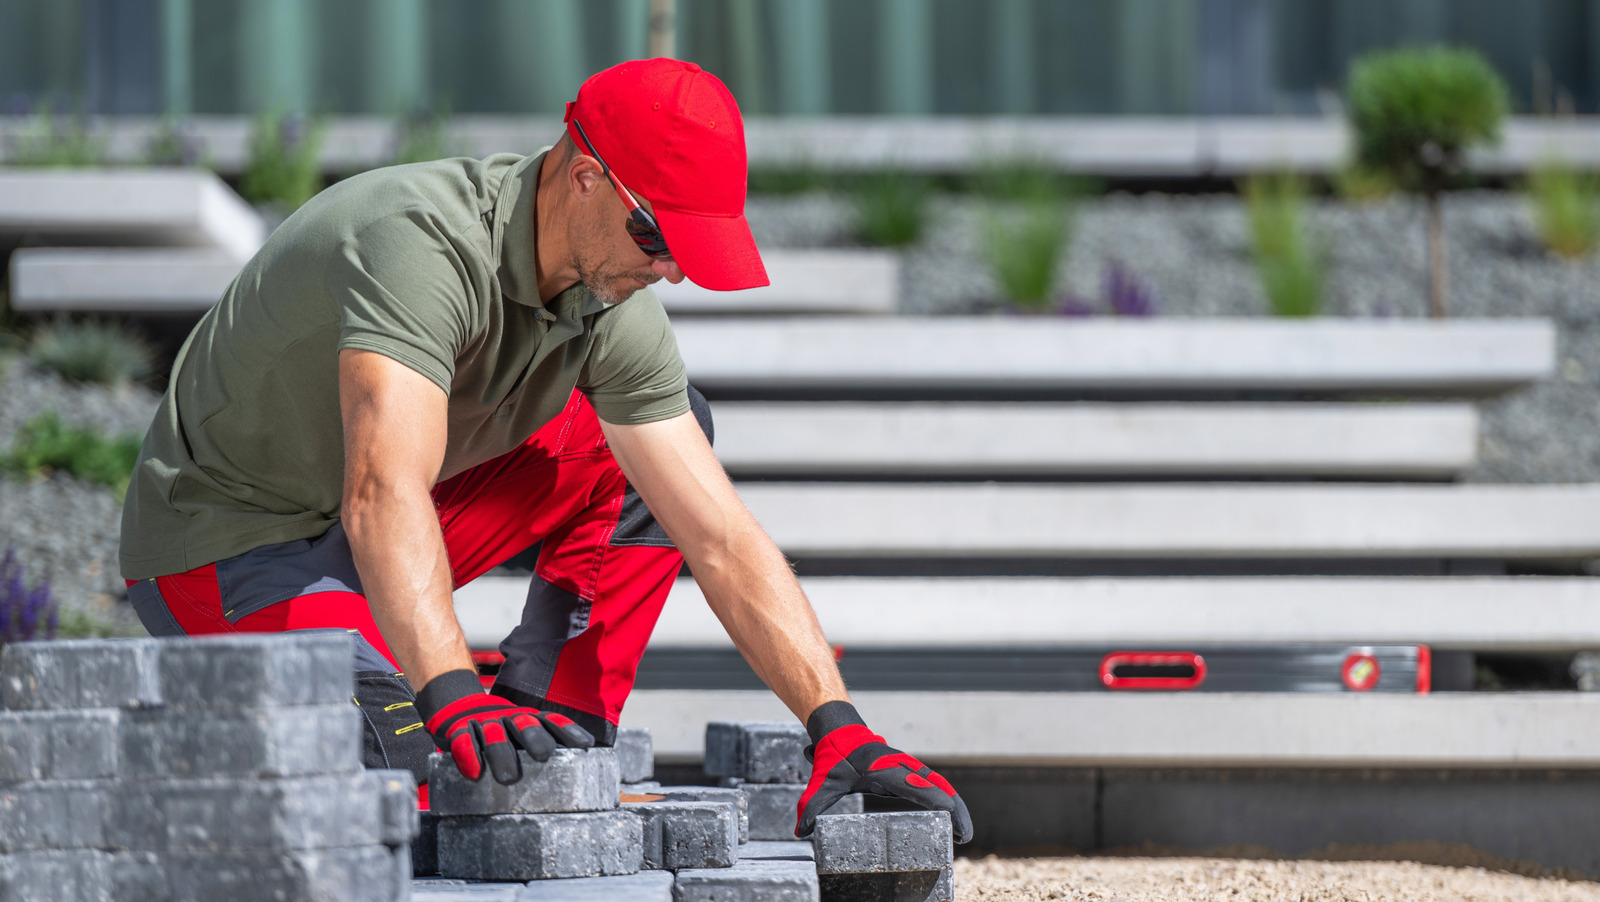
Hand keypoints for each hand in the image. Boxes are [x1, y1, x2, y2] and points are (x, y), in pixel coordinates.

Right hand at [415, 670, 592, 782]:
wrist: (454, 702)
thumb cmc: (496, 726)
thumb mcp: (518, 729)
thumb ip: (538, 742)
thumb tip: (574, 768)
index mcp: (525, 718)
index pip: (549, 721)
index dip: (567, 730)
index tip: (586, 744)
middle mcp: (507, 718)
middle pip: (524, 725)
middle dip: (536, 738)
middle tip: (545, 755)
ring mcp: (483, 722)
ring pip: (494, 735)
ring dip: (501, 754)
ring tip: (508, 778)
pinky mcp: (458, 729)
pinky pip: (463, 741)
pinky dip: (468, 756)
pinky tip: (474, 772)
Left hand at [795, 704, 972, 842]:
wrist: (839, 730)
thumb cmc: (833, 756)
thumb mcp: (821, 781)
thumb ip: (811, 804)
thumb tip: (800, 830)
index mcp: (884, 768)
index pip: (914, 784)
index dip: (934, 798)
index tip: (950, 813)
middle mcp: (900, 766)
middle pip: (935, 785)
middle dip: (954, 808)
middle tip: (965, 835)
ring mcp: (906, 768)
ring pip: (937, 784)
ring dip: (953, 805)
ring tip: (964, 832)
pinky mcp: (907, 771)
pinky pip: (930, 785)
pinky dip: (944, 798)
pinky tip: (951, 816)